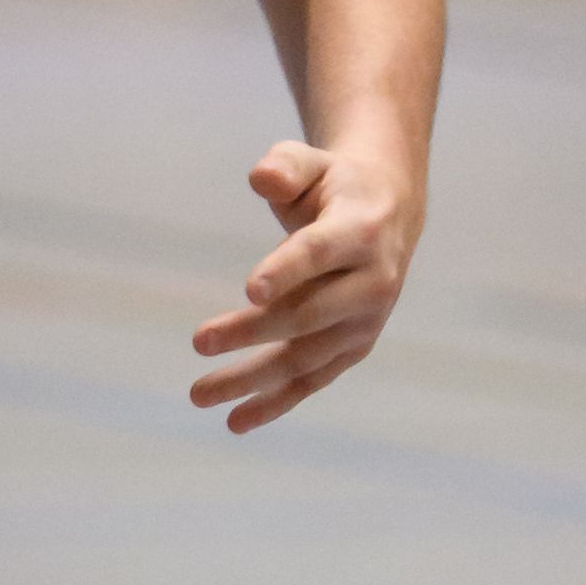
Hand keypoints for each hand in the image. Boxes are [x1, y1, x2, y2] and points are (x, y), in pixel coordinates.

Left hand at [186, 136, 417, 433]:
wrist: (388, 214)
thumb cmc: (332, 187)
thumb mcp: (311, 164)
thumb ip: (285, 167)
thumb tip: (261, 177)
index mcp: (361, 231)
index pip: (320, 254)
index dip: (287, 270)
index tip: (250, 290)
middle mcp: (372, 282)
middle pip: (307, 313)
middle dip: (252, 331)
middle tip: (198, 341)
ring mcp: (364, 322)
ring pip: (305, 357)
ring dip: (251, 379)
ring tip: (198, 394)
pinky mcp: (352, 348)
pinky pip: (312, 381)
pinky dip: (275, 403)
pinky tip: (235, 420)